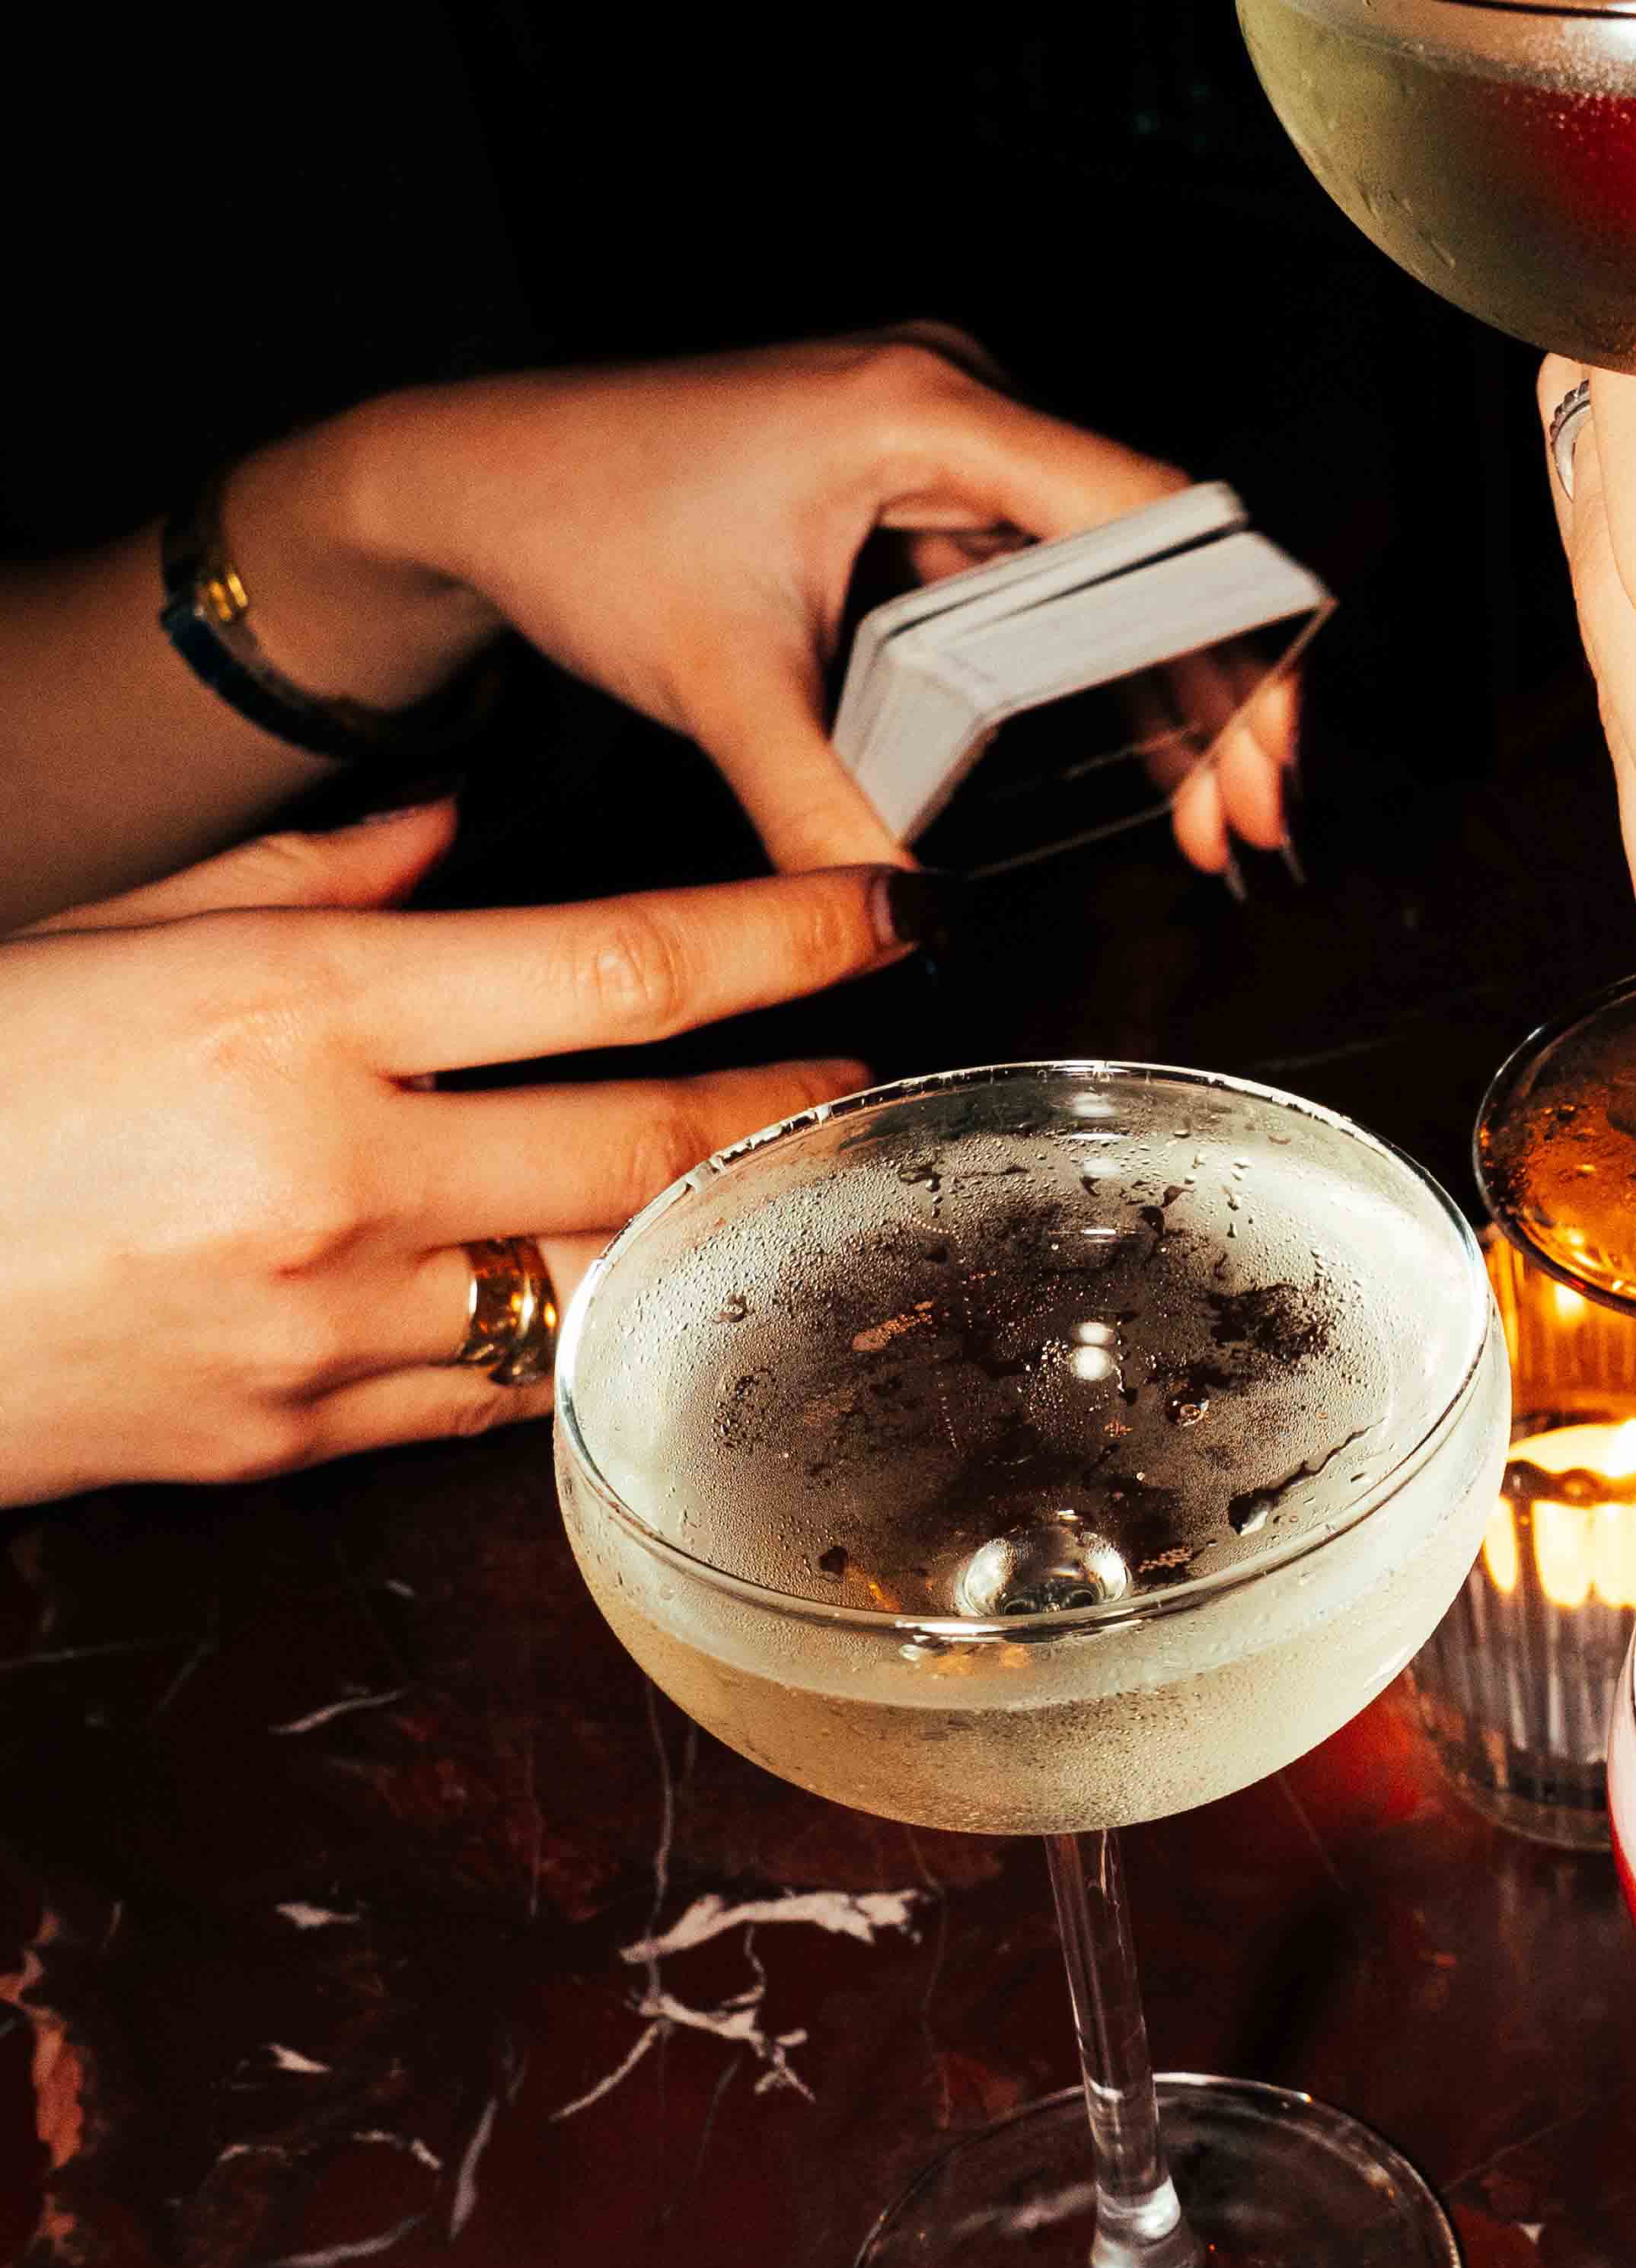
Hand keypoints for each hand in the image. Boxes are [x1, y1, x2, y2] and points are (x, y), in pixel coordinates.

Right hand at [0, 800, 906, 1504]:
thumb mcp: (111, 931)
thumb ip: (309, 875)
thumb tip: (457, 823)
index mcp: (290, 1014)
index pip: (619, 968)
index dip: (788, 941)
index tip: (892, 913)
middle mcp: (329, 1172)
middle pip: (657, 1142)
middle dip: (799, 1106)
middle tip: (878, 1073)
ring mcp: (319, 1326)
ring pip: (603, 1286)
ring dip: (716, 1240)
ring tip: (793, 1192)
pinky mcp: (292, 1444)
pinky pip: (494, 1393)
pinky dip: (575, 1341)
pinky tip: (627, 1301)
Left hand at [234, 337, 1299, 876]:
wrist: (469, 480)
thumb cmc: (576, 519)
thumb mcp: (717, 688)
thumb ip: (822, 811)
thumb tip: (906, 920)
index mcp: (926, 405)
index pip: (1150, 514)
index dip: (1231, 643)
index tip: (1257, 757)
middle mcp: (954, 397)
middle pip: (1147, 548)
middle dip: (1213, 691)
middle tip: (1243, 821)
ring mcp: (938, 436)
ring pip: (1098, 571)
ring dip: (1152, 688)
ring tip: (1197, 809)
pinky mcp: (912, 483)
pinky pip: (1031, 576)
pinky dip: (1076, 668)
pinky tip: (1112, 755)